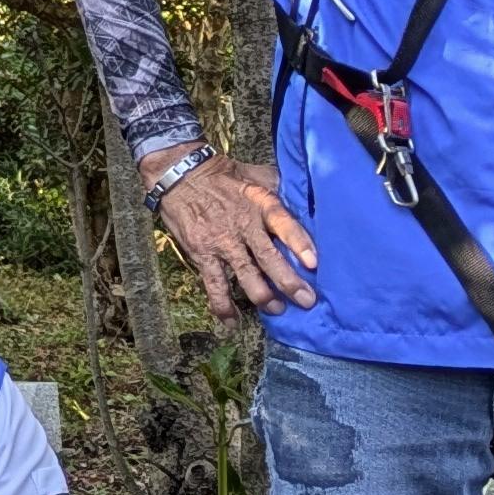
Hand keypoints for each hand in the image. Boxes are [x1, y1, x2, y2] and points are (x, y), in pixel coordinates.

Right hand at [148, 152, 316, 323]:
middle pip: (269, 258)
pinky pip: (214, 285)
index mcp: (260, 203)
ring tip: (277, 310)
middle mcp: (243, 225)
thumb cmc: (221, 174)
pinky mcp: (203, 254)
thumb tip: (302, 194)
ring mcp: (222, 242)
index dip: (300, 243)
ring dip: (264, 297)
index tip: (314, 263)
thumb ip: (277, 184)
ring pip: (246, 275)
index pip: (284, 224)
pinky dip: (223, 306)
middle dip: (289, 283)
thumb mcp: (254, 172)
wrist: (179, 174)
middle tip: (306, 301)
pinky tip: (232, 322)